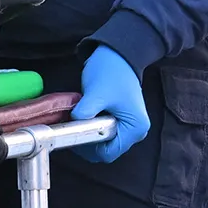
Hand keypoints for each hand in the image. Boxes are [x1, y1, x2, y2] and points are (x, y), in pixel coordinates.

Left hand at [69, 45, 149, 162]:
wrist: (118, 54)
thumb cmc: (112, 71)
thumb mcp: (97, 93)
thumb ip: (86, 111)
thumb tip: (72, 125)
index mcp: (135, 129)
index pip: (108, 153)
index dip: (89, 148)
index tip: (74, 134)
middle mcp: (135, 131)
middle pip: (105, 149)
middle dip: (87, 140)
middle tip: (73, 126)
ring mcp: (128, 126)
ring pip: (102, 140)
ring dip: (88, 132)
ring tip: (79, 117)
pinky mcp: (120, 119)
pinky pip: (102, 131)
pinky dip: (91, 126)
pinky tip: (84, 114)